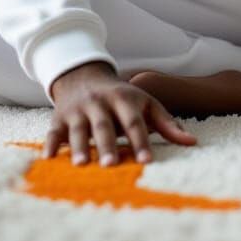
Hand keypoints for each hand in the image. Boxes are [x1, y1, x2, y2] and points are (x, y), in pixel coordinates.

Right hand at [44, 60, 196, 166]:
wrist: (84, 76)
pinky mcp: (59, 118)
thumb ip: (167, 124)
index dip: (141, 141)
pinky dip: (49, 145)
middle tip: (111, 164)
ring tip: (81, 165)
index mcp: (124, 100)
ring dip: (79, 147)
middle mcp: (100, 104)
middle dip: (108, 144)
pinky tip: (48, 159)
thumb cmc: (123, 97)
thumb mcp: (146, 104)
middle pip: (105, 126)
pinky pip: (53, 132)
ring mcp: (78, 110)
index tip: (147, 161)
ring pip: (78, 129)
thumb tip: (193, 142)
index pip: (134, 122)